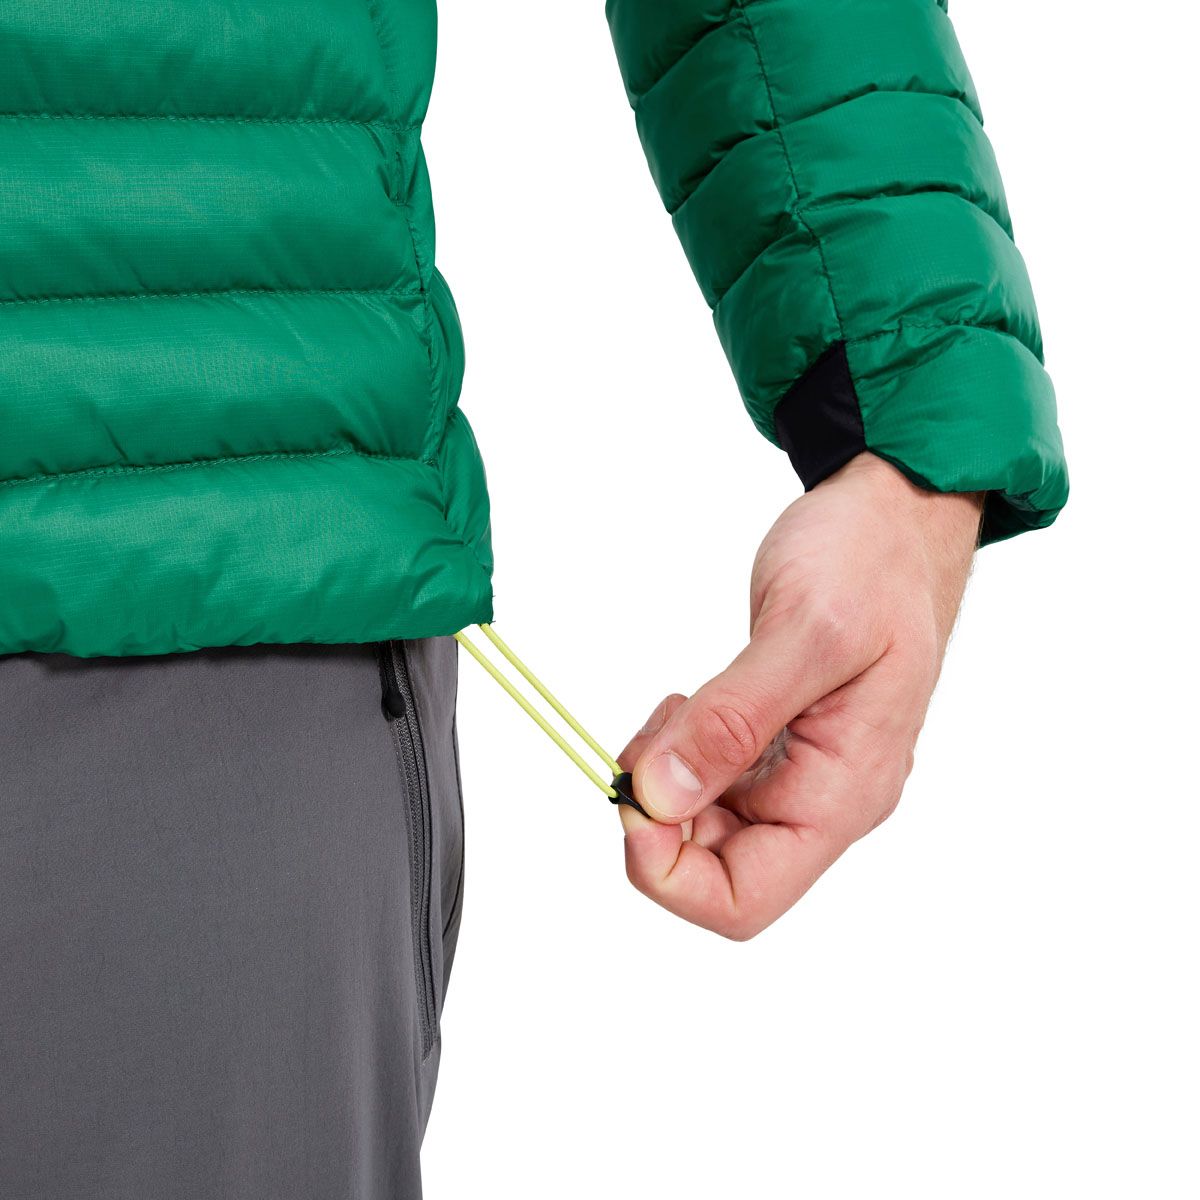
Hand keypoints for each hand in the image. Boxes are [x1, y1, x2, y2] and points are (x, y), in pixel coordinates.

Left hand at [618, 452, 982, 938]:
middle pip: (714, 868)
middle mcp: (824, 800)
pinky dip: (679, 754)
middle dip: (657, 815)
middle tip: (646, 738)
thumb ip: (733, 721)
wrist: (898, 514)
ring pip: (705, 825)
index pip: (743, 899)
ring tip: (673, 709)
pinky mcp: (780, 742)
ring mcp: (802, 773)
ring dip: (663, 782)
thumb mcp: (805, 632)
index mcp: (844, 794)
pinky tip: (686, 707)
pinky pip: (714, 780)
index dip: (668, 869)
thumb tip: (658, 797)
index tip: (634, 795)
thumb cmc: (872, 561)